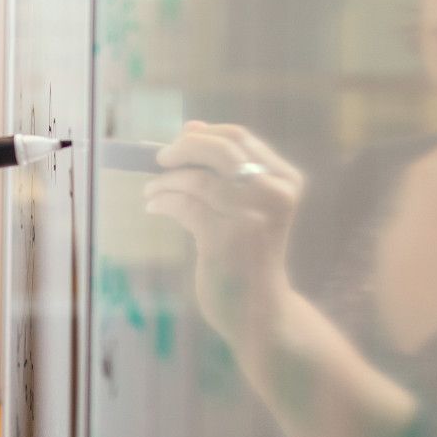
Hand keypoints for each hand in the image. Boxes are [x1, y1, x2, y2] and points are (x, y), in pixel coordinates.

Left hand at [143, 121, 304, 337]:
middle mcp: (274, 194)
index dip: (203, 135)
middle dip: (182, 148)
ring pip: (197, 178)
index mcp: (285, 180)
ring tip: (151, 190)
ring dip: (165, 180)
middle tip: (160, 159)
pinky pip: (184, 205)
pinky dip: (162, 201)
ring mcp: (252, 216)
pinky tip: (153, 206)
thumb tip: (191, 126)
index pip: (239, 138)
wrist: (260, 310)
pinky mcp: (226, 239)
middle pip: (219, 150)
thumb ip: (224, 168)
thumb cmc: (248, 254)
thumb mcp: (246, 206)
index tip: (178, 143)